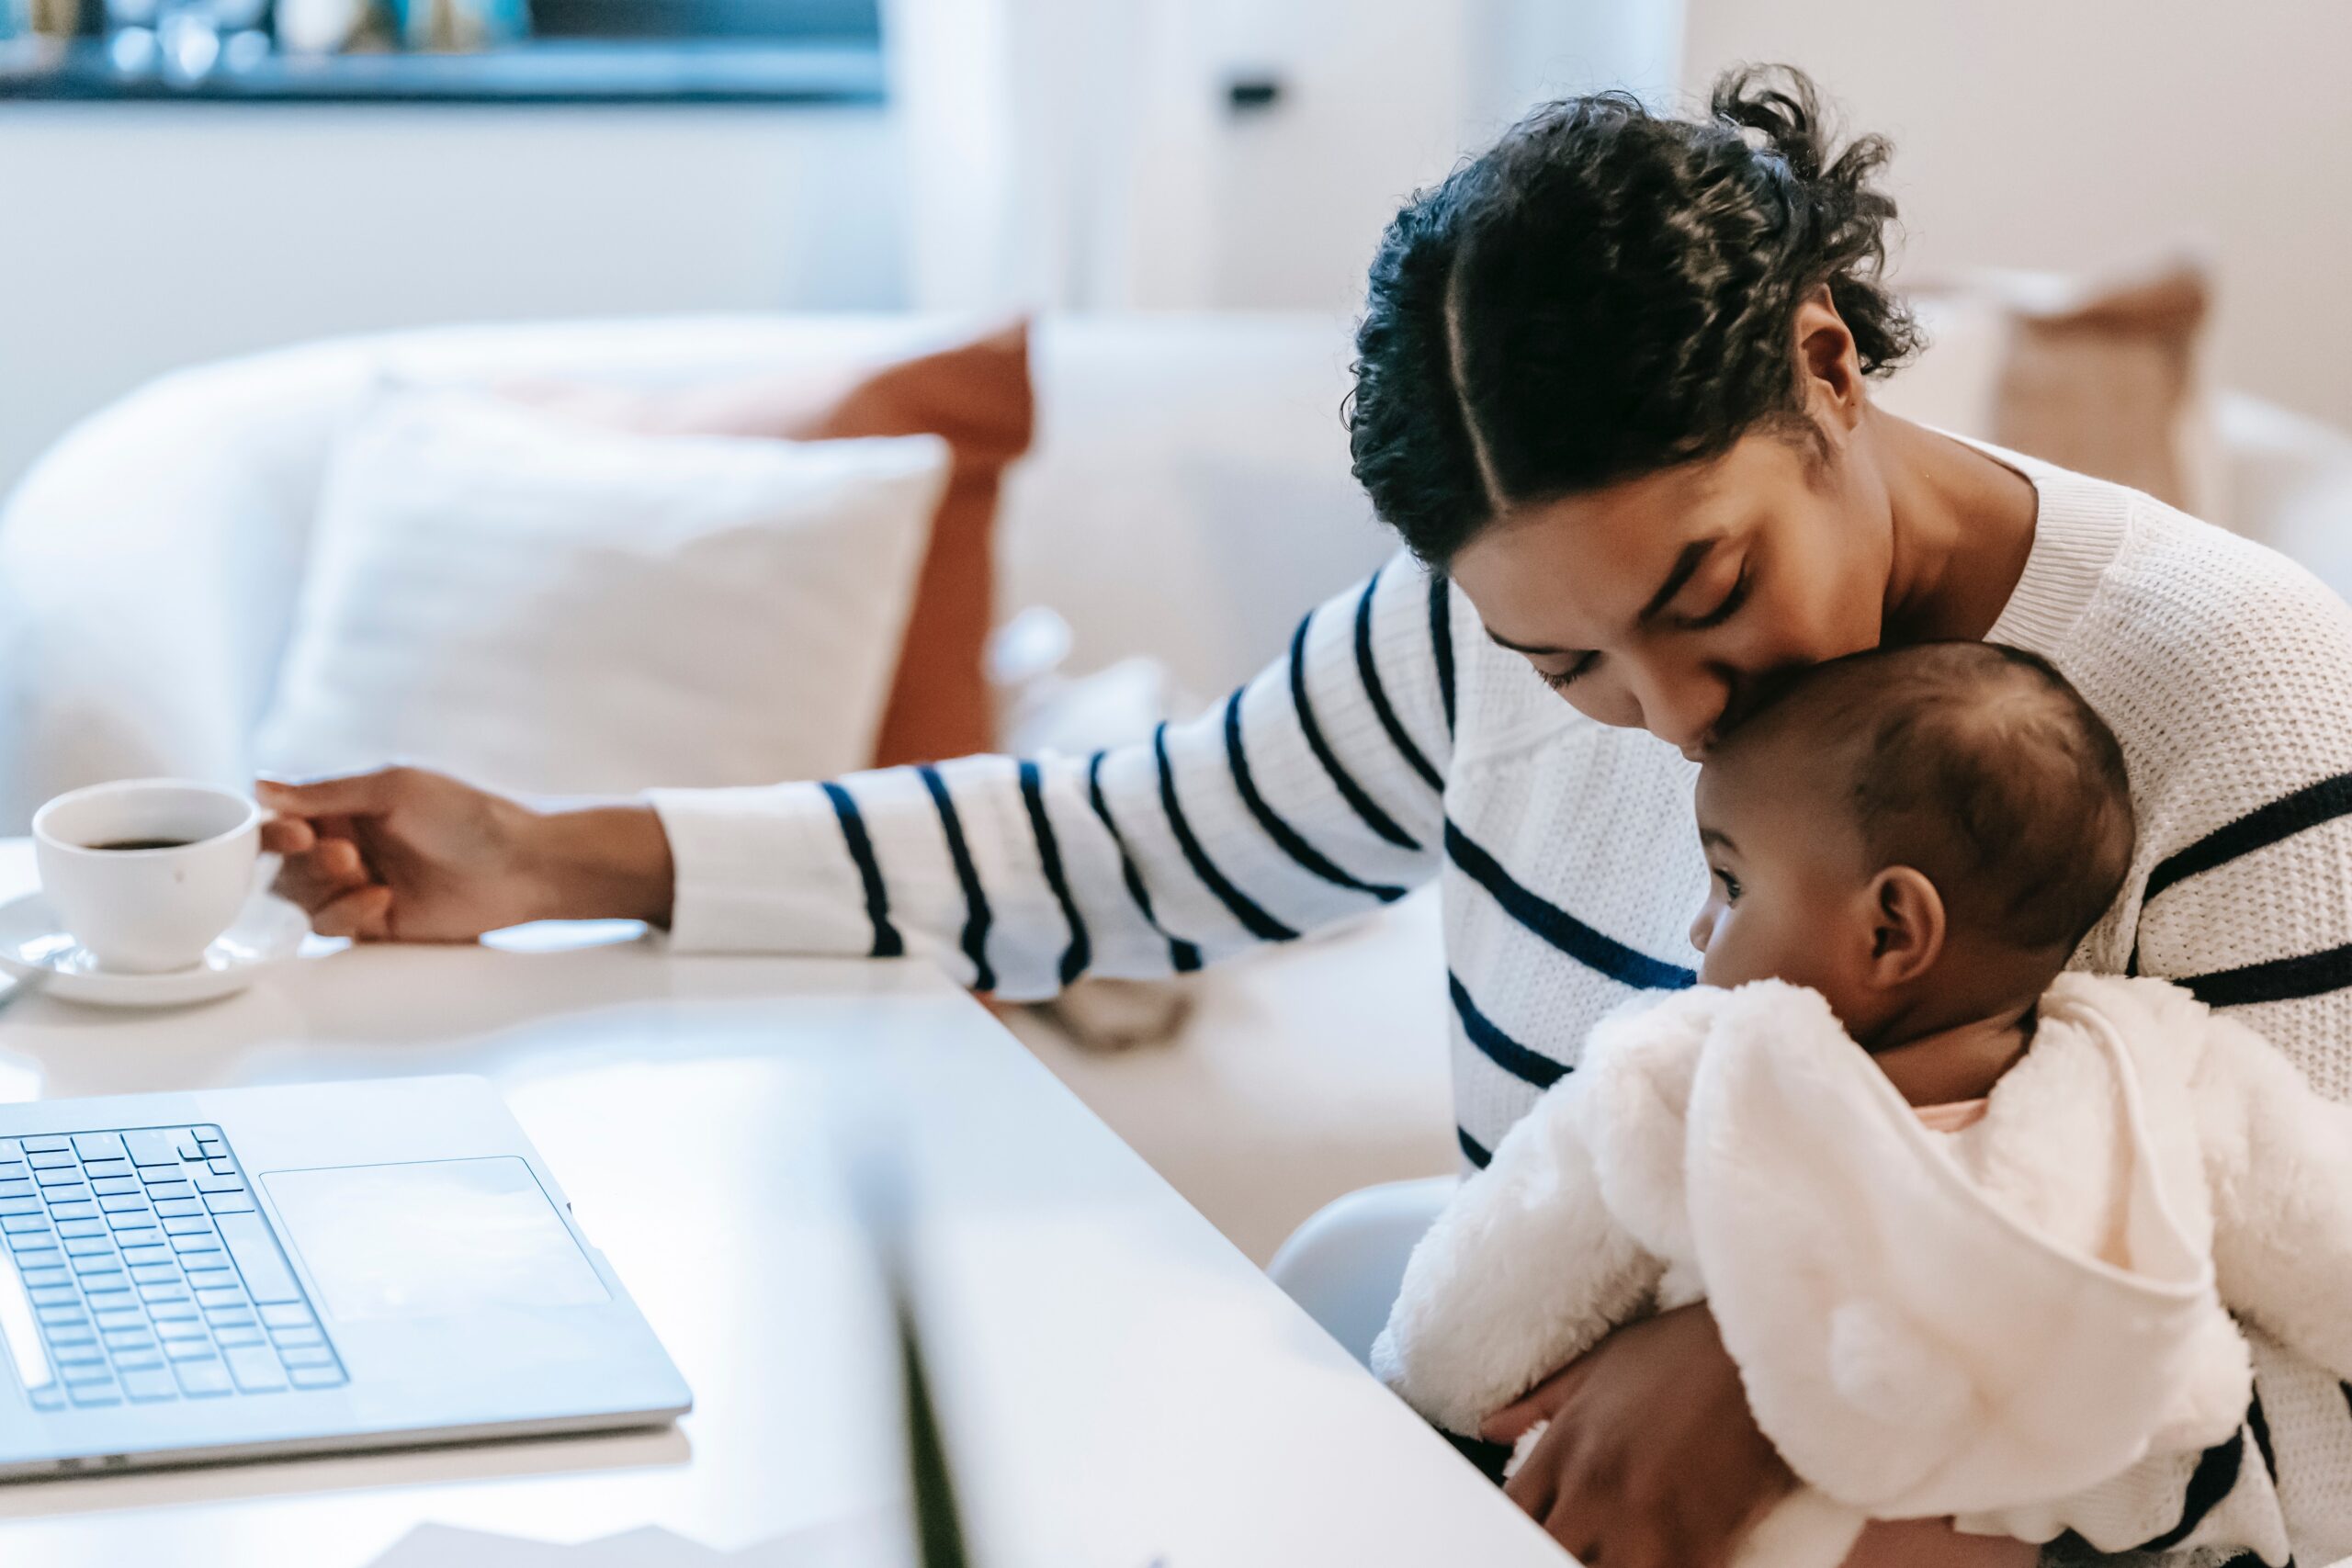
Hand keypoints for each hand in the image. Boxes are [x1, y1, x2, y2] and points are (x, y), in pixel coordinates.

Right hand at [258, 766, 673, 940]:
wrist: (518, 866)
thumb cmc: (465, 815)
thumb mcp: (393, 790)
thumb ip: (324, 793)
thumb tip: (258, 786)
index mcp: (346, 806)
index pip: (283, 819)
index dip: (274, 830)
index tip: (297, 832)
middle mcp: (345, 844)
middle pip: (283, 862)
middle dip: (305, 860)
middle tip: (344, 854)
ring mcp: (357, 885)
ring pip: (300, 896)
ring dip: (322, 885)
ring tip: (362, 870)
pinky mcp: (373, 923)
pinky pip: (331, 925)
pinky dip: (347, 913)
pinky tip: (382, 899)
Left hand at [1480, 1303, 1793, 1567]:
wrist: (1761, 1345)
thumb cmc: (1684, 1351)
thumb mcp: (1602, 1363)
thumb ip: (1541, 1402)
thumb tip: (1490, 1425)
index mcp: (1566, 1447)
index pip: (1511, 1513)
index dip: (1516, 1531)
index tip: (1535, 1531)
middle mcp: (1595, 1489)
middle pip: (1546, 1552)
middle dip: (1557, 1551)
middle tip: (1582, 1543)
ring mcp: (1646, 1519)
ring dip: (1609, 1566)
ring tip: (1619, 1552)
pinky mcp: (1701, 1540)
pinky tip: (1667, 1558)